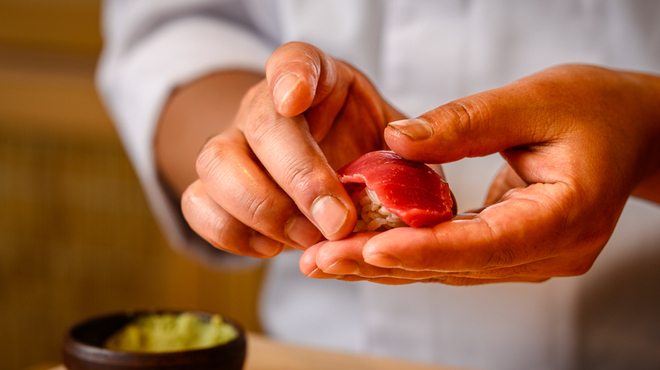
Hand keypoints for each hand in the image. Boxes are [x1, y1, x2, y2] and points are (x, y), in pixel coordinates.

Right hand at [181, 42, 404, 257]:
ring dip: (264, 211)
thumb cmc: (362, 151)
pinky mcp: (214, 188)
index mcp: (315, 82)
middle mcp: (265, 107)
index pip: (294, 60)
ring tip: (310, 240)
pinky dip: (233, 234)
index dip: (291, 75)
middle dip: (299, 178)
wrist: (325, 170)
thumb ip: (410, 150)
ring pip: (215, 163)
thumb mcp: (396, 143)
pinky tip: (274, 247)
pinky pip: (197, 206)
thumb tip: (411, 152)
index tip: (295, 97)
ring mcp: (233, 144)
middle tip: (337, 222)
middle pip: (260, 124)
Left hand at [300, 64, 659, 284]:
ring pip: (448, 269)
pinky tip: (364, 248)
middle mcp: (548, 252)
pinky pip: (454, 257)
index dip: (422, 249)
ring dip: (385, 264)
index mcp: (564, 216)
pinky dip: (409, 252)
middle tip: (319, 263)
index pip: (484, 244)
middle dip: (383, 264)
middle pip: (454, 267)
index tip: (367, 249)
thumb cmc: (598, 108)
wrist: (634, 131)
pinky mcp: (514, 250)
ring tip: (325, 261)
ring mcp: (532, 257)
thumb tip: (395, 142)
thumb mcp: (537, 99)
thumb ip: (466, 122)